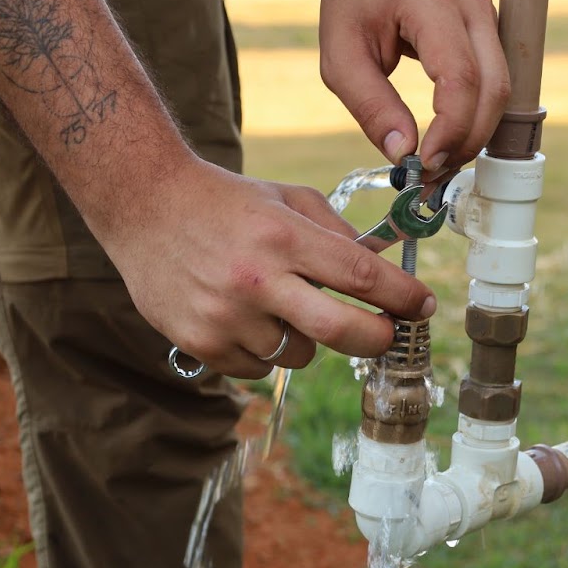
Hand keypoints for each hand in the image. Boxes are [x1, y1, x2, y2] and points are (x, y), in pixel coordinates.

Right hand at [104, 160, 436, 378]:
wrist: (142, 207)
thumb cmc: (224, 202)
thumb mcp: (285, 199)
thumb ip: (336, 232)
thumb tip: (385, 265)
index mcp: (282, 236)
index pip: (359, 275)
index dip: (402, 296)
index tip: (425, 306)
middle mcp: (256, 279)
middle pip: (340, 331)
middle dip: (377, 338)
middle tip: (387, 334)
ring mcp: (226, 316)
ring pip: (298, 355)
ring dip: (306, 339)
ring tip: (280, 307)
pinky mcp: (201, 343)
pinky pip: (258, 369)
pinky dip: (264, 351)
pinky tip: (244, 318)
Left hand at [318, 0, 508, 177]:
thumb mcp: (341, 56)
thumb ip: (371, 106)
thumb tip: (403, 154)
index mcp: (433, 2)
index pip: (461, 78)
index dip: (451, 129)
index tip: (425, 161)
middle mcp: (472, 4)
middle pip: (494, 90)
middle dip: (466, 141)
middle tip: (432, 173)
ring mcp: (487, 14)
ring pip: (502, 90)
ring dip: (474, 135)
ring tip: (438, 163)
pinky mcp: (490, 29)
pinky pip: (495, 83)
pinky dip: (476, 118)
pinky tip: (450, 140)